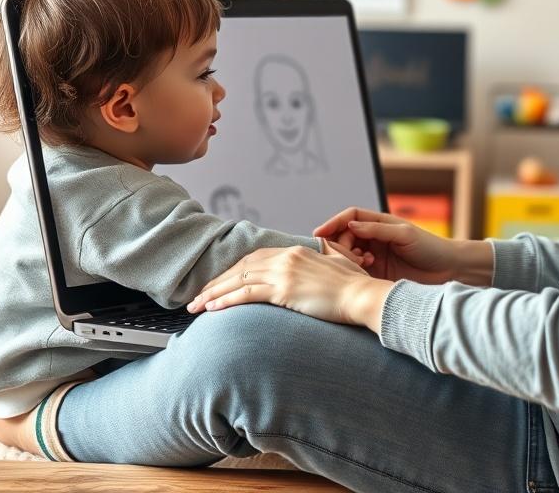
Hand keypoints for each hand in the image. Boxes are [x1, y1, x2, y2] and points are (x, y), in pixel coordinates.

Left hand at [186, 242, 393, 330]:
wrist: (362, 296)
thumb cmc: (354, 287)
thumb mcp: (335, 267)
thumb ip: (320, 263)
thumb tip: (314, 268)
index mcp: (296, 251)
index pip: (254, 259)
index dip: (233, 272)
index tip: (219, 284)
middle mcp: (286, 257)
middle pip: (241, 268)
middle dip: (216, 282)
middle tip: (198, 296)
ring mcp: (284, 272)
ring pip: (238, 280)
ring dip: (213, 293)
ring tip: (196, 306)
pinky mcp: (284, 289)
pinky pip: (246, 294)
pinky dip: (226, 300)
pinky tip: (212, 309)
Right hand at [314, 207, 460, 285]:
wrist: (448, 270)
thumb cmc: (430, 247)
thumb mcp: (404, 234)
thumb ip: (376, 229)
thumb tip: (350, 226)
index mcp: (380, 223)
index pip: (350, 218)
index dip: (333, 223)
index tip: (319, 233)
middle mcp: (374, 238)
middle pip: (344, 236)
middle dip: (340, 243)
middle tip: (347, 254)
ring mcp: (374, 256)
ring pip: (348, 254)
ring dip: (347, 257)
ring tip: (360, 263)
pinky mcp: (376, 274)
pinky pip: (356, 271)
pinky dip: (354, 270)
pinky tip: (364, 272)